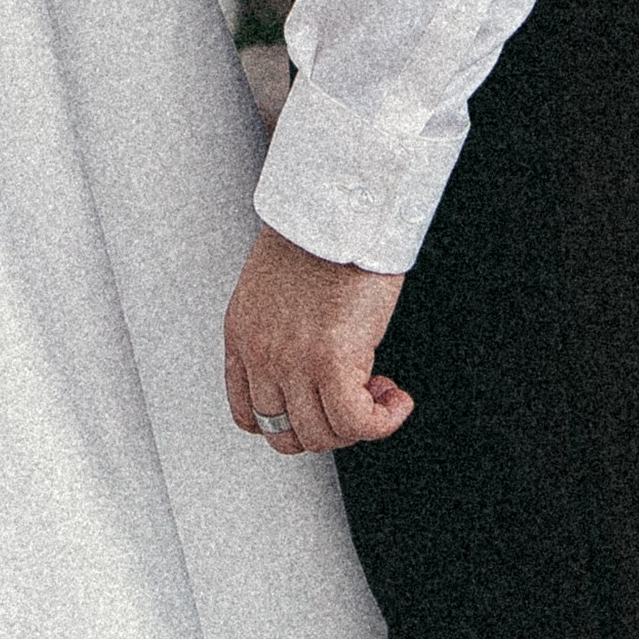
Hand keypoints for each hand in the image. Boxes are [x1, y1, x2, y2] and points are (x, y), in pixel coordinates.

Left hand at [225, 224, 410, 456]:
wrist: (339, 202)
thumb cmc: (319, 228)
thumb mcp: (276, 284)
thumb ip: (280, 327)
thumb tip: (313, 358)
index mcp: (241, 331)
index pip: (248, 413)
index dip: (289, 420)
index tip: (317, 405)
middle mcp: (260, 352)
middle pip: (285, 433)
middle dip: (326, 426)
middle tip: (355, 400)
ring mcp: (292, 361)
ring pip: (321, 435)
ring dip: (358, 423)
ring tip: (380, 391)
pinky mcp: (330, 362)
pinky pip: (356, 423)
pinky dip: (383, 421)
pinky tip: (397, 399)